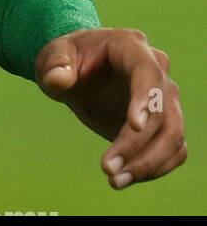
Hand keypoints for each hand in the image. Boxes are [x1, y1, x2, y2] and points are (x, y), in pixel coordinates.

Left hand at [36, 28, 185, 189]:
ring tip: (115, 180)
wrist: (76, 72)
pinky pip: (174, 150)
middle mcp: (156, 70)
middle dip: (138, 144)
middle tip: (107, 168)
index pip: (147, 72)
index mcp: (130, 45)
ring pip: (173, 135)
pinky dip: (155, 168)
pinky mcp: (165, 123)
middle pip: (163, 111)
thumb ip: (54, 65)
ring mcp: (164, 98)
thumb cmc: (65, 60)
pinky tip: (126, 178)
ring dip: (149, 163)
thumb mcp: (52, 57)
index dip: (144, 99)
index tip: (134, 127)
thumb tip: (59, 80)